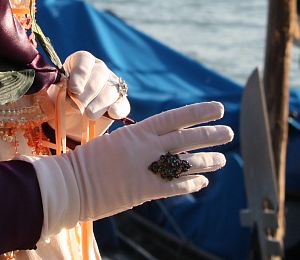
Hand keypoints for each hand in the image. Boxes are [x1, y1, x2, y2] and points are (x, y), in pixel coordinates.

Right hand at [27, 101, 231, 234]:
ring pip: (186, 162)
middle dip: (210, 135)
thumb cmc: (88, 161)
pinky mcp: (144, 191)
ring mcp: (146, 169)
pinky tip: (202, 182)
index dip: (199, 112)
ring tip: (222, 160)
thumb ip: (139, 141)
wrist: (70, 184)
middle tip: (229, 133)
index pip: (176, 117)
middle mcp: (146, 147)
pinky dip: (191, 184)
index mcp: (138, 131)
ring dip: (207, 160)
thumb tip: (159, 142)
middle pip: (187, 138)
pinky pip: (175, 187)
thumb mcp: (115, 142)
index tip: (218, 108)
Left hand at [62, 50, 130, 120]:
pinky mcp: (119, 103)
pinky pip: (122, 104)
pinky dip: (118, 109)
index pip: (84, 60)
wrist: (67, 121)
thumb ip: (60, 95)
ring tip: (89, 114)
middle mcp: (98, 70)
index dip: (80, 73)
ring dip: (100, 103)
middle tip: (77, 106)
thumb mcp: (54, 96)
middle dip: (88, 91)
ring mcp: (111, 86)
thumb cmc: (59, 103)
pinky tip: (112, 113)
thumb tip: (71, 101)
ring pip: (112, 89)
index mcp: (80, 62)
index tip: (74, 89)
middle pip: (100, 74)